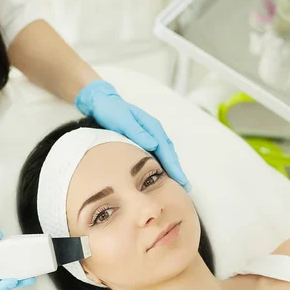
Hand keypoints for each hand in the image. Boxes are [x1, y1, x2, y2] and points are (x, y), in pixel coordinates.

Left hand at [75, 80, 190, 190]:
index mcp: (152, 128)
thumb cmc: (112, 111)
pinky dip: (163, 163)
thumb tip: (154, 145)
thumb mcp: (123, 121)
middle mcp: (155, 131)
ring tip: (178, 182)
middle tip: (186, 187)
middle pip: (169, 154)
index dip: (174, 167)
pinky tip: (163, 172)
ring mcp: (151, 134)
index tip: (181, 180)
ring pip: (165, 154)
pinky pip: (158, 153)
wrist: (103, 102)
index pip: (166, 151)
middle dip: (177, 170)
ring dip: (172, 167)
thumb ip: (137, 132)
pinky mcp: (145, 138)